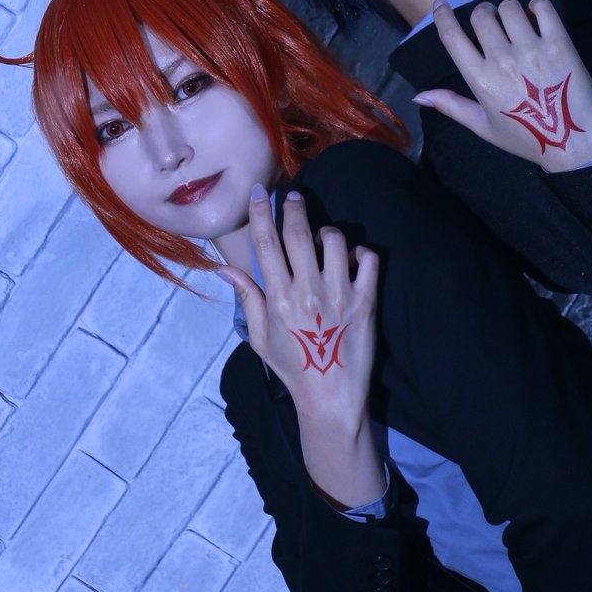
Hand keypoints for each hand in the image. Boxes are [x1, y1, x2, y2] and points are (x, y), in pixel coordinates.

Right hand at [218, 187, 384, 507]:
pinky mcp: (365, 301)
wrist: (330, 398)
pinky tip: (353, 260)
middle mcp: (306, 291)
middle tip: (295, 197)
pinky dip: (361, 252)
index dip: (261, 213)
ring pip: (334, 240)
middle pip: (297, 233)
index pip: (266, 244)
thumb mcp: (260, 337)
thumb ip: (247, 298)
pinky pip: (368, 259)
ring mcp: (338, 294)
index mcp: (277, 298)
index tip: (259, 193)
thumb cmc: (293, 368)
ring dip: (328, 232)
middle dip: (294, 207)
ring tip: (324, 240)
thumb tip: (224, 269)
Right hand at [414, 0, 591, 170]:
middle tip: (492, 24)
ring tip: (516, 23)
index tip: (441, 4)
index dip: (443, 15)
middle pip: (481, 15)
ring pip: (510, 7)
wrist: (573, 142)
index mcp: (480, 80)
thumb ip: (451, 106)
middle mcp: (502, 60)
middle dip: (482, 14)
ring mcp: (532, 50)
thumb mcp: (483, 126)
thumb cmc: (525, 137)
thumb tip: (418, 95)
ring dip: (508, 10)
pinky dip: (536, 6)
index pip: (452, 36)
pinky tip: (536, 16)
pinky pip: (543, 8)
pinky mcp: (559, 44)